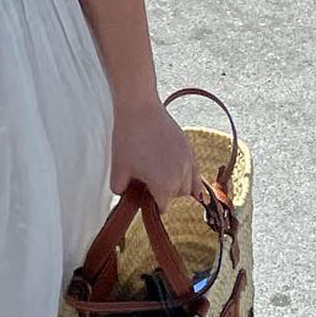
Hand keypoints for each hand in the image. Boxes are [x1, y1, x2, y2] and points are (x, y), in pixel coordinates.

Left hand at [110, 96, 199, 212]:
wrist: (139, 110)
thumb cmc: (127, 139)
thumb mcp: (118, 169)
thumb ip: (120, 189)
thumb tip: (125, 197)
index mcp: (163, 184)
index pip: (162, 207)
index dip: (152, 205)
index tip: (143, 199)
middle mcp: (180, 175)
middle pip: (176, 196)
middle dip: (164, 194)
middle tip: (148, 184)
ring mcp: (187, 161)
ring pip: (189, 186)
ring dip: (178, 187)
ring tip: (163, 179)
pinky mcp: (189, 149)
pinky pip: (197, 172)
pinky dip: (194, 179)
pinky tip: (193, 186)